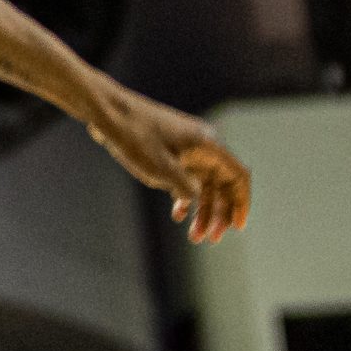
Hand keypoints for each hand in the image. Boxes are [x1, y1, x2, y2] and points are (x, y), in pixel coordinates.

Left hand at [84, 85, 249, 243]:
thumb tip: (195, 199)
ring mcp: (187, 148)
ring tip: (194, 236)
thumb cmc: (135, 136)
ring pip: (204, 184)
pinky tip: (178, 215)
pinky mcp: (172, 152)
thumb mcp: (162, 169)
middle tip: (211, 239)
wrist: (108, 112)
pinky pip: (187, 178)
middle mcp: (202, 145)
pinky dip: (186, 197)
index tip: (238, 227)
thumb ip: (186, 188)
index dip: (242, 203)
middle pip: (222, 184)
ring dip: (202, 210)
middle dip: (219, 213)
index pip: (238, 176)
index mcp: (208, 144)